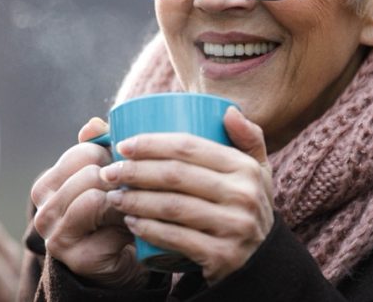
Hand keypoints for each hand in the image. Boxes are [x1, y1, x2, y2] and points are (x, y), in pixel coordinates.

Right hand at [31, 118, 148, 287]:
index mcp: (45, 186)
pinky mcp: (73, 256)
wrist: (118, 264)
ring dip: (123, 201)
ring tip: (134, 207)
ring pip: (95, 198)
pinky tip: (133, 226)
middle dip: (118, 179)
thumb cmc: (110, 215)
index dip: (110, 156)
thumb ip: (97, 148)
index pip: (81, 152)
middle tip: (133, 190)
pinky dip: (126, 222)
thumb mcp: (103, 178)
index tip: (123, 170)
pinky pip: (106, 227)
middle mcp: (42, 211)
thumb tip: (93, 125)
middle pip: (89, 174)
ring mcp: (55, 236)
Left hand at [99, 107, 273, 283]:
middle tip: (109, 172)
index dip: (151, 143)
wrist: (263, 261)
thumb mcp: (256, 170)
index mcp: (245, 167)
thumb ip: (247, 137)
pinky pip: (177, 239)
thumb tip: (227, 110)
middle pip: (175, 175)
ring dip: (135, 200)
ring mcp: (234, 227)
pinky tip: (130, 222)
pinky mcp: (223, 256)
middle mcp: (243, 195)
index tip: (122, 146)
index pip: (189, 147)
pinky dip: (149, 229)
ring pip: (172, 207)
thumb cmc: (245, 204)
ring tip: (113, 196)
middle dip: (134, 171)